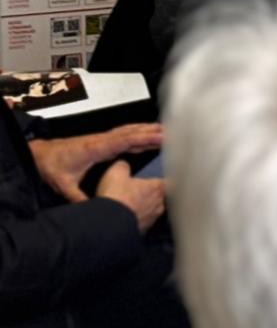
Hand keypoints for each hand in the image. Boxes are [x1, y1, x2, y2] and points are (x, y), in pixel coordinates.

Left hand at [29, 122, 161, 202]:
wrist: (39, 155)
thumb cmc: (52, 166)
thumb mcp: (63, 185)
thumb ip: (79, 198)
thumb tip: (94, 210)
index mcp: (96, 147)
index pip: (125, 140)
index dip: (144, 138)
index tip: (163, 137)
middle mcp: (102, 140)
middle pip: (132, 132)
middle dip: (152, 131)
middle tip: (174, 131)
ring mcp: (103, 139)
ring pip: (129, 131)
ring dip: (147, 129)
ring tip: (166, 130)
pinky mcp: (102, 141)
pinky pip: (124, 134)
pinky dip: (138, 132)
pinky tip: (146, 134)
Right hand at [96, 161, 164, 232]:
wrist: (107, 224)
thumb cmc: (115, 197)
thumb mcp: (116, 173)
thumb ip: (123, 166)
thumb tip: (123, 166)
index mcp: (157, 187)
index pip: (165, 182)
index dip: (158, 181)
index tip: (154, 181)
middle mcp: (158, 204)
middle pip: (160, 198)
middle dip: (151, 195)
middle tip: (139, 193)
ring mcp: (151, 220)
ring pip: (151, 212)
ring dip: (143, 209)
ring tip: (130, 207)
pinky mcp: (141, 231)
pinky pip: (141, 223)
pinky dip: (135, 221)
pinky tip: (125, 219)